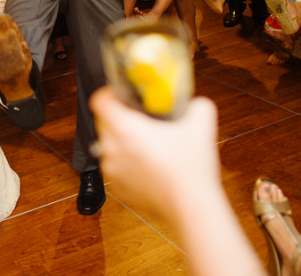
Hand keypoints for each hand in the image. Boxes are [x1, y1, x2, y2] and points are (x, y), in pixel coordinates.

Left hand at [90, 87, 219, 217]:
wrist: (191, 207)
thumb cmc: (190, 169)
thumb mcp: (200, 124)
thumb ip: (196, 105)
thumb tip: (194, 103)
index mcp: (124, 129)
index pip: (100, 100)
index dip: (110, 93)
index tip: (122, 94)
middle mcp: (112, 149)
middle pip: (103, 122)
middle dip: (119, 116)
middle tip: (140, 118)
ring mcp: (112, 170)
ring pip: (108, 145)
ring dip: (122, 141)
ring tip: (147, 143)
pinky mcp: (117, 188)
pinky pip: (116, 166)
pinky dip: (126, 163)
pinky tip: (148, 164)